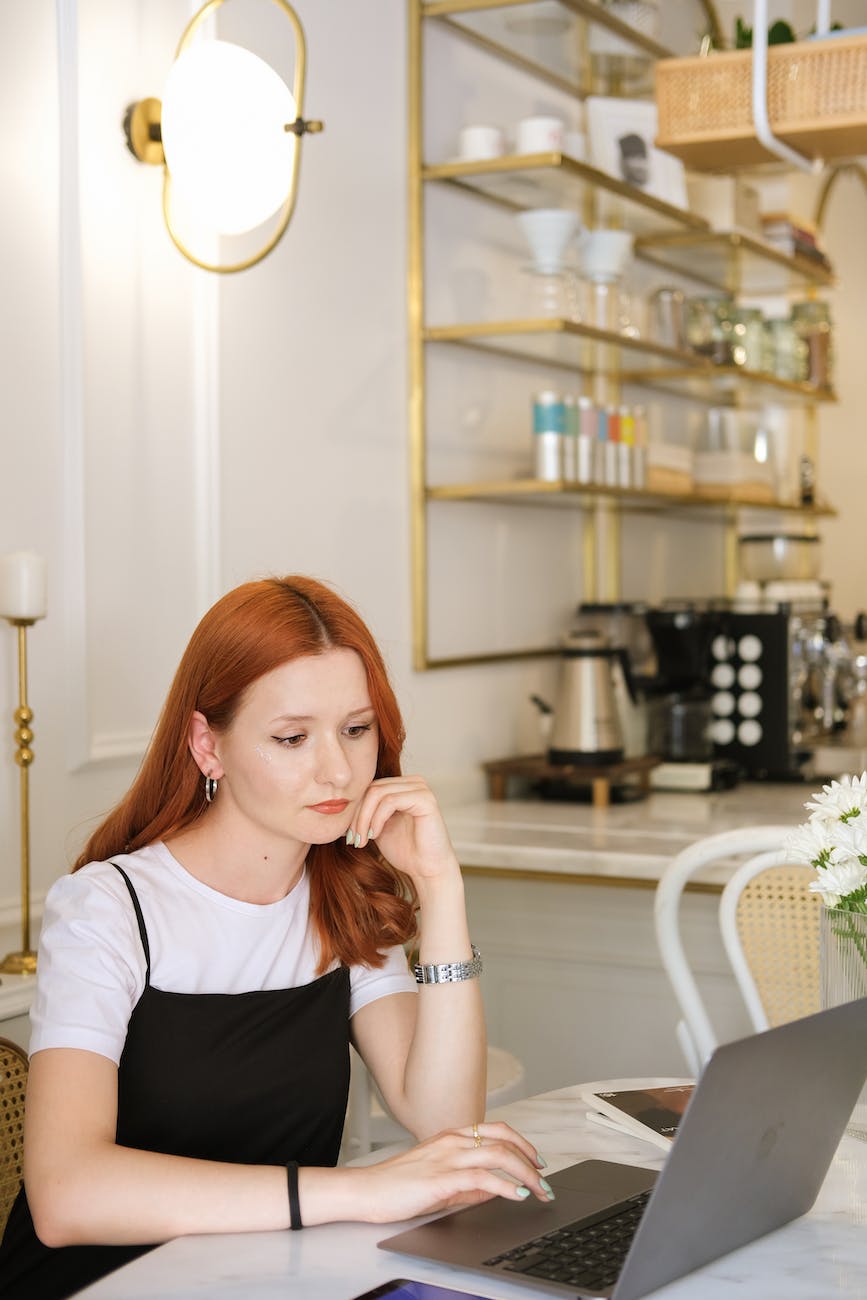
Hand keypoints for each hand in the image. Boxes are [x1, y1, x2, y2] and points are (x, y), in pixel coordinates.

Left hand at [348, 775, 458, 885]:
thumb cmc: (405, 851)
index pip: (369, 787)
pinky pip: (391, 801)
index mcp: (402, 786)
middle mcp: (413, 782)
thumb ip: (364, 815)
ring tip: (362, 840)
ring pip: (377, 793)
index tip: (348, 836)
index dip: (354, 810)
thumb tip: (335, 808)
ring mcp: (421, 788)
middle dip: (357, 815)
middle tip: (353, 839)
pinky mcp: (425, 799)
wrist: (427, 870)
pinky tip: (375, 835)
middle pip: (371, 788)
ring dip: (364, 819)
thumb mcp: (376, 828)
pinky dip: (377, 818)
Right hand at [357, 1121, 551, 1222]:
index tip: (537, 1161)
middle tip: (545, 1178)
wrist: (366, 1190)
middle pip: (504, 1140)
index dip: (522, 1143)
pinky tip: (517, 1196)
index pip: (496, 1130)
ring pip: (498, 1155)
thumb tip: (491, 1191)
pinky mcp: (441, 1179)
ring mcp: (447, 1158)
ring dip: (526, 1174)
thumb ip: (465, 1183)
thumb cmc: (396, 1184)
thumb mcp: (437, 1179)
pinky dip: (505, 1187)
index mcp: (451, 1137)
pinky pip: (482, 1177)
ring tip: (539, 1190)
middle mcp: (452, 1142)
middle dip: (531, 1159)